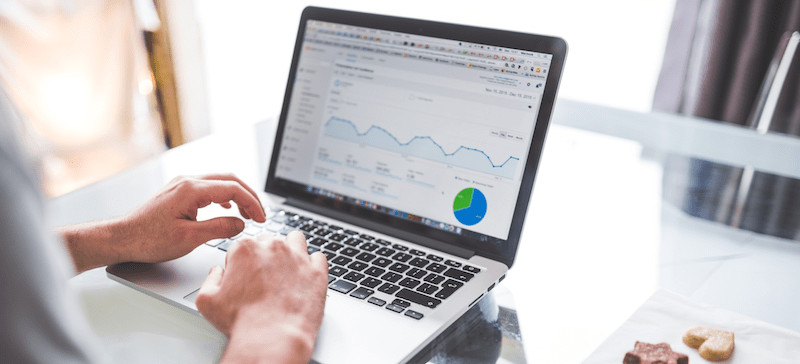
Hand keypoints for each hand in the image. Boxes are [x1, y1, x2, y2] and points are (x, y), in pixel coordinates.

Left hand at [117, 174, 266, 263]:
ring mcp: (182, 184)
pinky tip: (227, 207)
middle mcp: (187, 181)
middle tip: (260, 215)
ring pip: (220, 182)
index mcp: (191, 190)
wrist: (121, 238)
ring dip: (237, 196)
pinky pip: (208, 187)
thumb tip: (240, 224)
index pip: (233, 189)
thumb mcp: (188, 239)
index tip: (262, 218)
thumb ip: (219, 229)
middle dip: (249, 196)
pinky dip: (224, 196)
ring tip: (248, 213)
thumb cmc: (148, 240)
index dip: (252, 203)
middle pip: (229, 180)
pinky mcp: (178, 191)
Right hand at [196, 231, 327, 362]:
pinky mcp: (317, 271)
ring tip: (286, 270)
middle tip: (264, 279)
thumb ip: (210, 279)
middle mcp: (272, 247)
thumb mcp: (207, 300)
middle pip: (268, 242)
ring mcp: (298, 257)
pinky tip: (305, 277)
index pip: (242, 247)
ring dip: (291, 250)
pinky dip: (313, 265)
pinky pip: (318, 257)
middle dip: (265, 256)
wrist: (272, 338)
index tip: (243, 278)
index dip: (241, 264)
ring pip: (295, 240)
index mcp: (245, 249)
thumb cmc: (242, 321)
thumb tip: (217, 271)